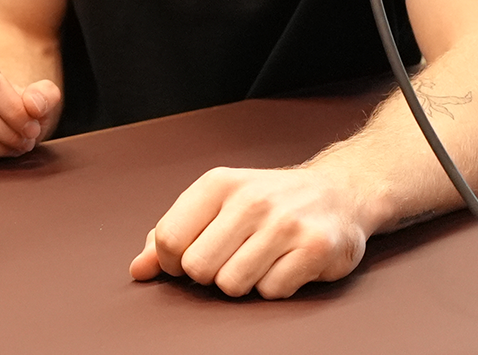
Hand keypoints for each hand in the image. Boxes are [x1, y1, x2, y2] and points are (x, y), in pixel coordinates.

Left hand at [129, 165, 376, 298]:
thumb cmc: (267, 203)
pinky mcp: (316, 248)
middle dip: (209, 274)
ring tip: (259, 259)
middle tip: (230, 259)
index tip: (188, 260)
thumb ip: (171, 235)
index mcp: (217, 184)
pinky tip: (286, 264)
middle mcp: (251, 199)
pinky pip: (271, 292)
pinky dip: (274, 287)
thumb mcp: (215, 205)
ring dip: (243, 282)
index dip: (172, 263)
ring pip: (232, 285)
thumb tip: (139, 270)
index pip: (169, 240)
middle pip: (198, 268)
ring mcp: (285, 223)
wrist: (338, 192)